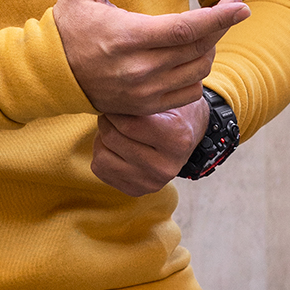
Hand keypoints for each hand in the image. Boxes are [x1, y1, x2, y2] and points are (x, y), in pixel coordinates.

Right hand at [53, 0, 249, 116]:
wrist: (49, 73)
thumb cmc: (68, 24)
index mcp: (126, 37)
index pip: (185, 29)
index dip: (219, 18)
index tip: (241, 5)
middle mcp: (138, 69)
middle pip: (198, 48)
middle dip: (222, 25)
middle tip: (232, 5)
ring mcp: (142, 92)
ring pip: (197, 71)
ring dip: (209, 48)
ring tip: (206, 28)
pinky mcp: (144, 106)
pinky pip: (187, 93)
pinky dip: (197, 72)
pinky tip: (191, 55)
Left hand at [92, 97, 210, 195]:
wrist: (189, 136)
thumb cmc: (174, 112)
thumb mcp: (166, 100)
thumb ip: (140, 100)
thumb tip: (106, 99)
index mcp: (176, 139)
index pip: (129, 125)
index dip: (115, 109)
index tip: (114, 100)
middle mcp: (165, 167)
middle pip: (113, 139)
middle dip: (106, 120)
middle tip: (112, 112)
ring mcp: (150, 183)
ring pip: (102, 156)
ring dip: (102, 138)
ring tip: (114, 129)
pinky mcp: (136, 190)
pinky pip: (100, 169)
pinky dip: (102, 154)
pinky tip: (115, 146)